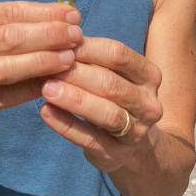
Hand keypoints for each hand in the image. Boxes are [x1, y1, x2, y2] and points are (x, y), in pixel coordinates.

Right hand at [0, 1, 81, 129]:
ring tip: (69, 57)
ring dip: (42, 61)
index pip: (8, 12)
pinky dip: (32, 88)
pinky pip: (5, 97)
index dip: (43, 12)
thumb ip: (24, 24)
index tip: (72, 14)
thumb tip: (68, 14)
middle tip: (76, 35)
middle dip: (47, 35)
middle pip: (7, 38)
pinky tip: (54, 82)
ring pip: (5, 67)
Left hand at [40, 36, 162, 171]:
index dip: (88, 47)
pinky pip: (90, 138)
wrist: (134, 149)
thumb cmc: (115, 99)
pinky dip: (66, 125)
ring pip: (106, 113)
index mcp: (149, 75)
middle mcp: (148, 103)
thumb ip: (93, 59)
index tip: (59, 44)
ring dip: (74, 99)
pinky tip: (46, 112)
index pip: (118, 54)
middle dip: (76, 73)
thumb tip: (59, 40)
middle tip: (46, 66)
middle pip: (111, 83)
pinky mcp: (116, 154)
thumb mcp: (114, 76)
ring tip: (46, 88)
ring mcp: (136, 131)